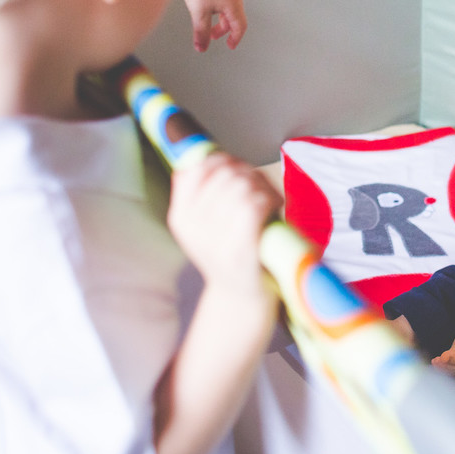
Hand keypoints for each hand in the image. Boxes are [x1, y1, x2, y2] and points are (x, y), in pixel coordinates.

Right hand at [167, 153, 279, 295]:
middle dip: (248, 172)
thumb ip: (203, 192)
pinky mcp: (239, 249)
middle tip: (260, 187)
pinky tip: (274, 206)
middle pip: (224, 174)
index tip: (236, 169)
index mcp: (180, 216)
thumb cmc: (229, 252)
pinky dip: (269, 198)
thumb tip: (212, 155)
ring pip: (241, 185)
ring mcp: (214, 239)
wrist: (240, 299)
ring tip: (269, 198)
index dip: (221, 160)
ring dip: (262, 185)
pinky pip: (253, 204)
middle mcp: (192, 226)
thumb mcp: (204, 224)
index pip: (196, 167)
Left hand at [170, 0, 245, 51]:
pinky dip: (216, 2)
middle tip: (213, 34)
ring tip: (206, 18)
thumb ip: (202, 33)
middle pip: (234, 14)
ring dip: (219, 14)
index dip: (235, 38)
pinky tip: (204, 0)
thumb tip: (201, 46)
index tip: (230, 45)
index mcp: (234, 1)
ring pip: (228, 2)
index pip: (240, 25)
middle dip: (223, 27)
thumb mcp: (199, 13)